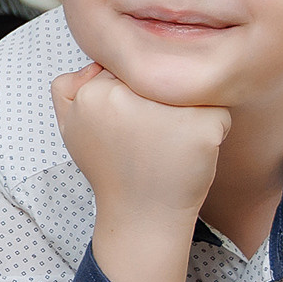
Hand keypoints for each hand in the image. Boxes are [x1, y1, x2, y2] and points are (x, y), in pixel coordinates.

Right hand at [52, 62, 229, 220]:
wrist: (140, 217)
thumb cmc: (112, 171)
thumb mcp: (70, 127)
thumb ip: (66, 89)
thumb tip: (93, 64)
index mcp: (93, 92)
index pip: (126, 69)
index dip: (131, 96)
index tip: (129, 126)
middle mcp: (127, 94)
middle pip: (158, 74)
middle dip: (158, 98)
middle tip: (148, 137)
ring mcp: (165, 108)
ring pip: (188, 88)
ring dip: (185, 111)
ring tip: (168, 143)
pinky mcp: (201, 125)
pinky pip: (216, 112)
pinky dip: (210, 131)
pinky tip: (189, 153)